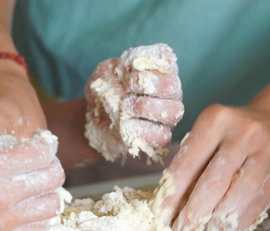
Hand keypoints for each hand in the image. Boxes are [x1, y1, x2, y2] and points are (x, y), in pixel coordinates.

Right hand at [0, 130, 65, 230]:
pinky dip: (37, 219)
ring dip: (46, 194)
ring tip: (33, 189)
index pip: (44, 152)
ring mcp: (1, 221)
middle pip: (53, 178)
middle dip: (51, 168)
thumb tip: (46, 148)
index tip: (42, 146)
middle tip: (40, 167)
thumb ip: (8, 144)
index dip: (46, 146)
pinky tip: (25, 209)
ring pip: (51, 205)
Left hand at [84, 44, 183, 161]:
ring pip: (174, 111)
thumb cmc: (104, 92)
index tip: (126, 68)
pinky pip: (163, 136)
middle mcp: (168, 89)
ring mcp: (168, 113)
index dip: (143, 61)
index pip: (164, 56)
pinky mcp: (162, 135)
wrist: (95, 121)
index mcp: (157, 67)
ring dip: (145, 108)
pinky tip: (126, 126)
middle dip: (148, 85)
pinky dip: (142, 130)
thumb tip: (129, 84)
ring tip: (125, 108)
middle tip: (128, 89)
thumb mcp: (102, 75)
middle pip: (173, 85)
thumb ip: (113, 72)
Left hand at [152, 104, 269, 230]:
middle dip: (194, 213)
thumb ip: (191, 161)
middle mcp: (244, 132)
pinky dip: (240, 221)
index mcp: (216, 120)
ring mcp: (268, 151)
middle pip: (213, 183)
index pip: (187, 164)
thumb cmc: (233, 133)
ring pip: (238, 195)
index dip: (172, 195)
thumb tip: (170, 205)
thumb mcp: (210, 133)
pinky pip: (259, 202)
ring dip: (218, 221)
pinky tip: (226, 230)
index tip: (161, 216)